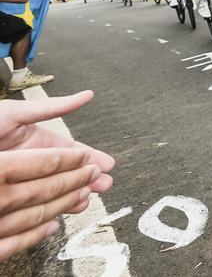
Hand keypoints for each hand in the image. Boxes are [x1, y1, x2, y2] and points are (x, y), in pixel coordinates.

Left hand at [0, 91, 114, 258]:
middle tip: (104, 185)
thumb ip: (53, 108)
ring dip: (70, 195)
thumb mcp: (16, 114)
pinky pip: (32, 204)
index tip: (106, 165)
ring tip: (85, 200)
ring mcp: (21, 178)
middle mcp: (31, 162)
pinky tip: (58, 211)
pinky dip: (47, 208)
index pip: (70, 152)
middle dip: (87, 179)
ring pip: (52, 190)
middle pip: (66, 173)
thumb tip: (86, 96)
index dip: (90, 158)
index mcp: (36, 142)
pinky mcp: (11, 193)